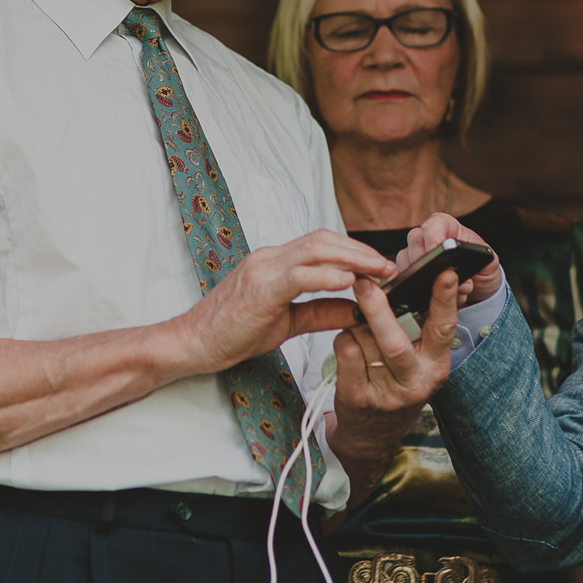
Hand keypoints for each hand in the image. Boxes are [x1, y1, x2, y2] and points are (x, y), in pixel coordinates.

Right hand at [173, 229, 391, 373]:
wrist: (193, 343)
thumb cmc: (233, 331)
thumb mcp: (288, 322)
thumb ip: (321, 311)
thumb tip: (357, 310)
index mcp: (274, 262)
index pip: (321, 244)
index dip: (354, 251)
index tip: (381, 267)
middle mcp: (269, 258)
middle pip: (323, 239)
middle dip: (360, 250)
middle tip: (389, 266)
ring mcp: (263, 270)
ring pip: (314, 250)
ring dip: (352, 258)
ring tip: (378, 271)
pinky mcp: (259, 289)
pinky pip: (298, 276)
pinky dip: (326, 276)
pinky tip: (349, 282)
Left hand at [325, 215, 502, 476]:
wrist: (373, 435)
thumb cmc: (395, 381)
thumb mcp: (417, 359)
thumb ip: (416, 326)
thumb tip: (402, 280)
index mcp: (436, 365)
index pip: (444, 328)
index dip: (445, 300)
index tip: (445, 271)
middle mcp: (416, 383)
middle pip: (395, 341)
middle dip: (378, 309)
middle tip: (364, 281)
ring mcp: (387, 395)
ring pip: (364, 342)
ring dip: (355, 325)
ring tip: (357, 324)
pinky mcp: (358, 400)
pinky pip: (345, 353)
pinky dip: (342, 339)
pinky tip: (348, 342)